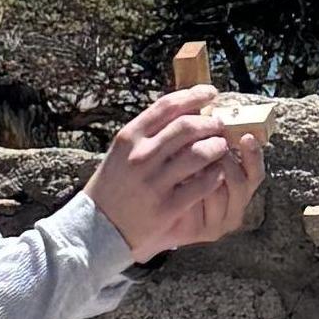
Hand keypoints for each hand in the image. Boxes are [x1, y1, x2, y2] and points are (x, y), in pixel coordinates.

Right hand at [89, 89, 264, 262]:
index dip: (194, 95)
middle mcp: (141, 156)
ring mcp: (154, 182)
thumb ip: (149, 131)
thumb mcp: (122, 150)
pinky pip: (201, 185)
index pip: (167, 106)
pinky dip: (215, 175)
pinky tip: (218, 172)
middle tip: (220, 124)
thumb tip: (185, 109)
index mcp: (130, 137)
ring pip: (198, 154)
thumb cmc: (115, 182)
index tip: (211, 93)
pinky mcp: (166, 207)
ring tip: (222, 146)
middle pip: (187, 127)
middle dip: (210, 123)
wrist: (96, 225)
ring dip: (217, 146)